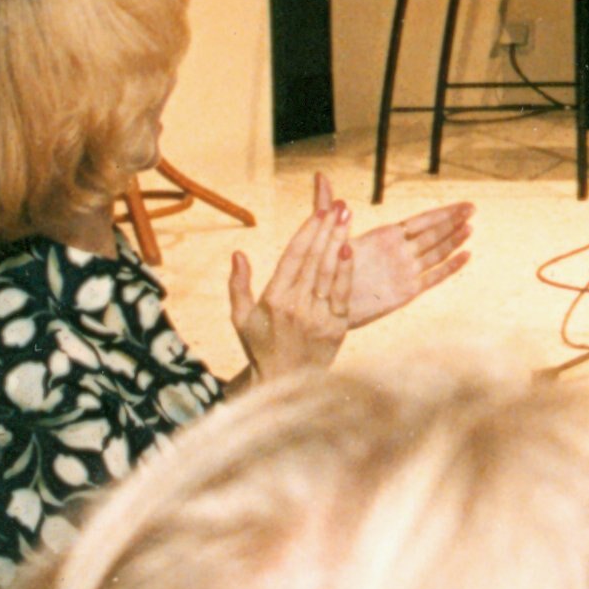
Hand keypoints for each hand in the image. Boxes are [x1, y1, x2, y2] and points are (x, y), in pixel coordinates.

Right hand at [229, 200, 353, 380]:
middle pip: (314, 259)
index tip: (318, 211)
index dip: (306, 232)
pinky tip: (350, 247)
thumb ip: (238, 285)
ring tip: (347, 217)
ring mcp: (316, 316)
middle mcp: (295, 306)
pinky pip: (342, 293)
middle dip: (327, 228)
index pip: (292, 257)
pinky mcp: (336, 327)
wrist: (284, 383)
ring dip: (339, 240)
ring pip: (328, 271)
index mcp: (272, 300)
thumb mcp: (241, 318)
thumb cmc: (260, 346)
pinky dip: (346, 270)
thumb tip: (238, 253)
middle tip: (339, 205)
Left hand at [310, 174, 470, 328]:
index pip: (421, 220)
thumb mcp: (326, 233)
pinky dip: (449, 268)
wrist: (323, 304)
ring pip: (436, 253)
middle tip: (474, 209)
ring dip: (453, 240)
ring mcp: (405, 271)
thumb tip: (320, 175)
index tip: (464, 204)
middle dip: (454, 221)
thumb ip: (326, 205)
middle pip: (434, 233)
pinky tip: (465, 256)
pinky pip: (432, 278)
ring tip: (470, 228)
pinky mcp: (406, 291)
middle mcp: (400, 252)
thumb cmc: (324, 268)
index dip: (444, 212)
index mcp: (386, 236)